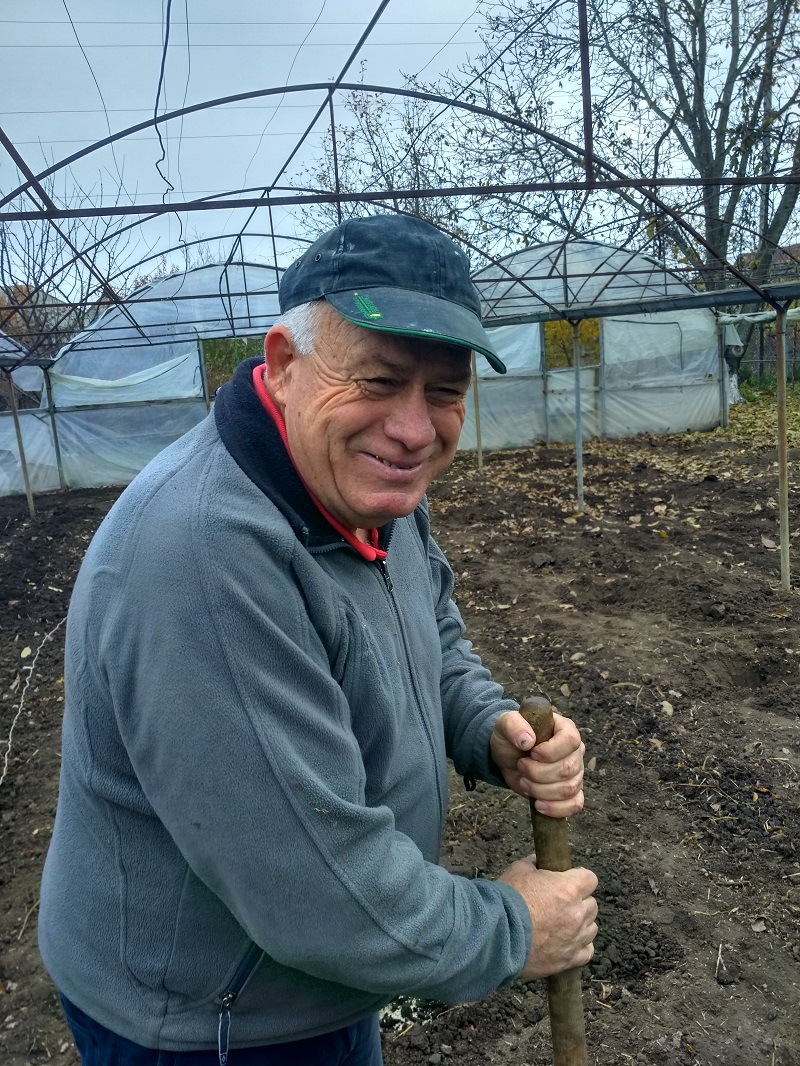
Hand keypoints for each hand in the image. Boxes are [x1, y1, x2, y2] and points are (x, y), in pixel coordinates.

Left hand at [489, 710, 584, 816]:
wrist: (508, 757)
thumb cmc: (511, 737)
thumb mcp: (505, 724)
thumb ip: (513, 725)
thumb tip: (527, 740)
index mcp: (564, 728)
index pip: (571, 740)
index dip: (550, 751)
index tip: (531, 753)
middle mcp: (574, 751)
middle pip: (567, 769)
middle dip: (538, 774)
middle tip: (521, 767)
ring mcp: (576, 773)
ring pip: (569, 789)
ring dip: (541, 790)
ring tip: (524, 782)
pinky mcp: (571, 792)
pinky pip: (575, 804)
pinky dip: (556, 808)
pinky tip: (538, 805)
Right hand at [498, 857, 597, 979]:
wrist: (496, 935)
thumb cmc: (507, 901)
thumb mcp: (519, 870)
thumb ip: (536, 863)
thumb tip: (541, 862)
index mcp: (568, 889)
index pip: (590, 879)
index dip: (580, 878)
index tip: (571, 880)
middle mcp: (577, 913)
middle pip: (592, 904)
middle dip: (579, 901)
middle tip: (562, 903)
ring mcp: (575, 938)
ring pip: (591, 928)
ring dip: (581, 924)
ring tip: (563, 924)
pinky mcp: (569, 959)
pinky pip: (587, 951)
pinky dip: (580, 946)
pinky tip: (568, 942)